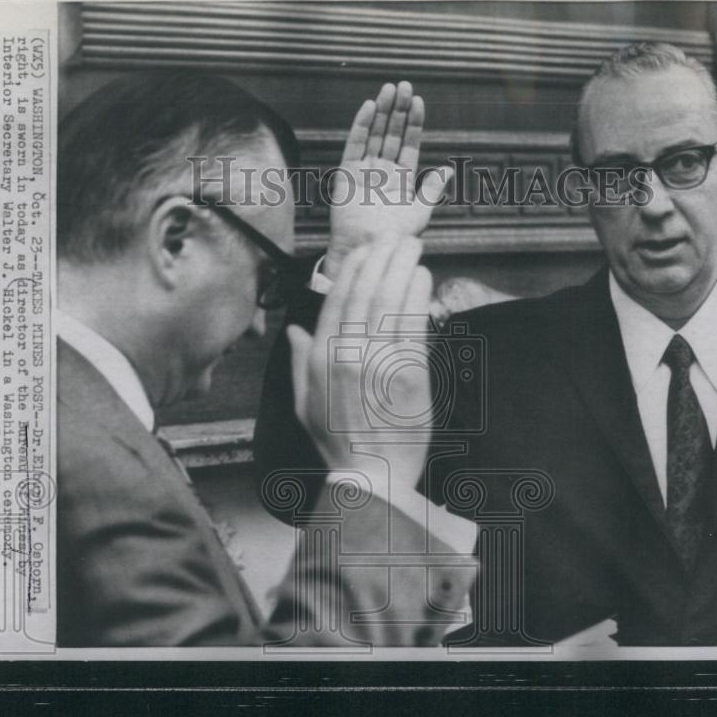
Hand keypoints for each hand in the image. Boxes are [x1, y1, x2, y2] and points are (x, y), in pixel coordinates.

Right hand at [288, 234, 433, 497]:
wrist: (372, 478)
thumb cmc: (338, 444)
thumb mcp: (306, 406)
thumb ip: (299, 363)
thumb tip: (293, 330)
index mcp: (321, 360)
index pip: (336, 302)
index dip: (352, 271)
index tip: (364, 251)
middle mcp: (347, 355)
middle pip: (365, 293)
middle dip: (381, 259)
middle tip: (395, 238)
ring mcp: (379, 363)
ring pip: (390, 302)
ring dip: (402, 268)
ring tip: (413, 247)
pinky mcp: (409, 374)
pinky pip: (413, 325)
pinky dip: (418, 297)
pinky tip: (423, 278)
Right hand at [324, 82, 449, 280]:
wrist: (370, 247)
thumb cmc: (396, 236)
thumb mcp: (421, 211)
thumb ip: (431, 188)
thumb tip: (448, 170)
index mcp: (401, 179)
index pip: (408, 144)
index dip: (413, 123)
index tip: (418, 101)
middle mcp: (382, 172)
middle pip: (391, 134)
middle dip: (398, 110)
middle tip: (403, 85)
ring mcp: (364, 171)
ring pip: (374, 135)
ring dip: (382, 111)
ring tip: (389, 89)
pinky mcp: (347, 173)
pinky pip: (354, 144)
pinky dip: (361, 125)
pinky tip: (370, 107)